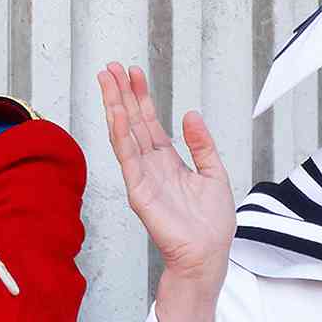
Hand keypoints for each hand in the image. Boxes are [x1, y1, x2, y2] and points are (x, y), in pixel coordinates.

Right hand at [98, 63, 234, 321]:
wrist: (208, 255)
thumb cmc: (211, 224)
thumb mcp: (214, 174)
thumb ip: (202, 145)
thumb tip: (190, 114)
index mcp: (168, 162)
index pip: (149, 122)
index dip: (141, 97)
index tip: (133, 72)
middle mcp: (151, 167)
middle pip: (132, 122)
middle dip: (121, 94)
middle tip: (110, 67)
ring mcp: (142, 178)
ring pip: (125, 135)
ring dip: (115, 107)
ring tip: (107, 81)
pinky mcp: (140, 192)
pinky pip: (127, 159)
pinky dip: (120, 136)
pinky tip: (115, 115)